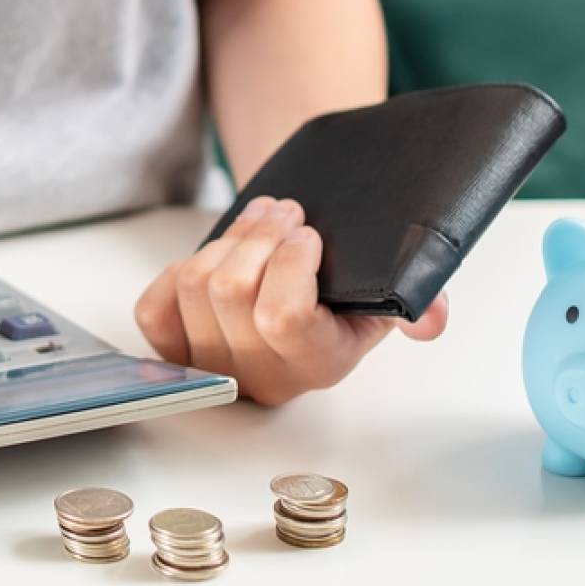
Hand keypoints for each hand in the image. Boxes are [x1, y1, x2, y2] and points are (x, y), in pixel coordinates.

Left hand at [134, 197, 448, 404]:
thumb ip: (420, 303)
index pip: (283, 318)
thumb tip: (430, 319)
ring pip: (195, 286)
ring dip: (226, 239)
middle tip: (284, 211)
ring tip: (259, 218)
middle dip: (258, 234)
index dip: (289, 263)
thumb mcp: (387, 296)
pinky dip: (179, 269)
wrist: (302, 293)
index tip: (308, 234)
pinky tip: (216, 255)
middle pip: (232, 292)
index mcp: (317, 364)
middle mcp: (261, 375)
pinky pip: (155, 308)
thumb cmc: (340, 291)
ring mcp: (212, 364)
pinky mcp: (171, 350)